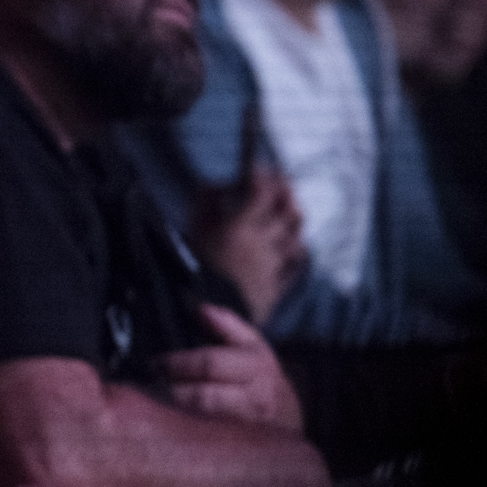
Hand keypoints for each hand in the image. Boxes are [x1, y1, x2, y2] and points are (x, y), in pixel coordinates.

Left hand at [158, 302, 304, 432]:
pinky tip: (166, 425)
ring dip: (171, 412)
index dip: (177, 363)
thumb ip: (226, 325)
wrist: (291, 425)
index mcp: (256, 369)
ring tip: (154, 403)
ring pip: (198, 423)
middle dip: (169, 389)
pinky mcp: (236, 450)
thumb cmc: (262, 380)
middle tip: (150, 384)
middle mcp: (255, 402)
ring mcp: (247, 430)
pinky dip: (179, 434)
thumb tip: (199, 309)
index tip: (155, 363)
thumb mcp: (253, 347)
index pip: (209, 364)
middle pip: (201, 397)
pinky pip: (200, 444)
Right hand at [191, 166, 304, 324]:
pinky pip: (293, 265)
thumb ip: (204, 201)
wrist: (197, 315)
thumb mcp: (190, 229)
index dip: (263, 176)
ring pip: (296, 237)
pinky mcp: (274, 287)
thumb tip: (214, 184)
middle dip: (287, 194)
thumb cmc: (191, 270)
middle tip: (282, 185)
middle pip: (289, 211)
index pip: (262, 191)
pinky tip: (288, 247)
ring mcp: (270, 266)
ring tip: (287, 214)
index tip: (257, 171)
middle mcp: (260, 245)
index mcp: (238, 229)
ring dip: (293, 222)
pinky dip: (293, 252)